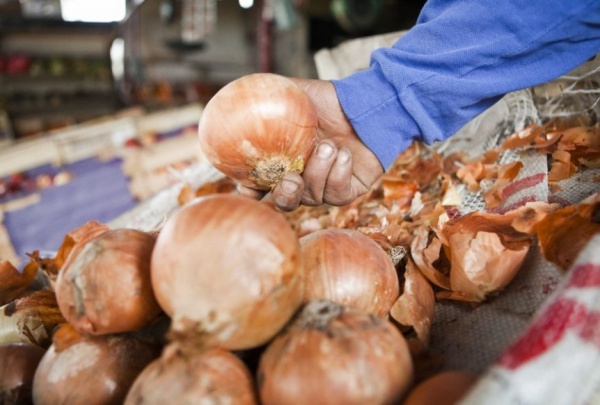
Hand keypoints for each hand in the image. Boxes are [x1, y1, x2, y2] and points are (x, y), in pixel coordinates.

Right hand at [238, 78, 383, 210]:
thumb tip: (236, 95)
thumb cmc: (330, 100)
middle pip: (285, 202)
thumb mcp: (295, 94)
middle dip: (285, 195)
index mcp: (285, 161)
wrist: (368, 104)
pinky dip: (338, 175)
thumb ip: (267, 98)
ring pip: (312, 197)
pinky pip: (337, 195)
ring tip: (329, 147)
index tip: (248, 189)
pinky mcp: (348, 191)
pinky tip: (344, 155)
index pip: (261, 185)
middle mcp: (303, 178)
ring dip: (319, 171)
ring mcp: (325, 187)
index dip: (251, 192)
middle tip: (291, 180)